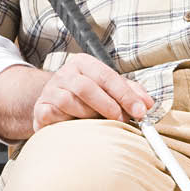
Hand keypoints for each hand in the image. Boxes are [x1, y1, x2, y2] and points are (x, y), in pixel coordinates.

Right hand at [30, 53, 153, 131]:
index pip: (107, 76)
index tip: (141, 111)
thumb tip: (149, 104)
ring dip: (88, 116)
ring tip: (97, 124)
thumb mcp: (109, 90)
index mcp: (84, 64)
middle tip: (121, 120)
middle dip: (108, 106)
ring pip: (70, 102)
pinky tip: (75, 126)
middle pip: (86, 87)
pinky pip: (54, 116)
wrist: (53, 105)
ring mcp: (50, 91)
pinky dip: (68, 123)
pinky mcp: (40, 109)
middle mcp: (65, 73)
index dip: (125, 95)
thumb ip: (130, 94)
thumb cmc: (86, 99)